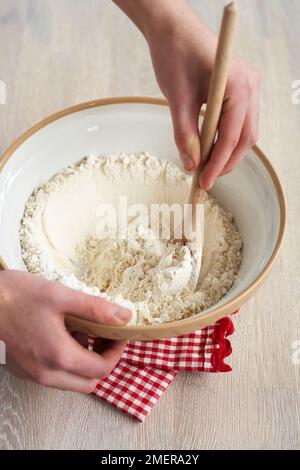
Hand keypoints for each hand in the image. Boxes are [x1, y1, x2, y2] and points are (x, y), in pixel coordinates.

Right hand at [0, 271, 130, 392]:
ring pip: (72, 382)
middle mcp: (46, 373)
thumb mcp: (60, 295)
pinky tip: (61, 336)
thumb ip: (95, 308)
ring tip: (81, 332)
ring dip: (84, 363)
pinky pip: (54, 376)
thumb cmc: (15, 297)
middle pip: (89, 382)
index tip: (117, 333)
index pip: (102, 368)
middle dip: (102, 361)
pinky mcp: (24, 370)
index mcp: (59, 356)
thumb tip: (124, 316)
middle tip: (102, 336)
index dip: (116, 352)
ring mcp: (33, 374)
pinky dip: (66, 363)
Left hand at [144, 2, 260, 188]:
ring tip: (206, 167)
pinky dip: (226, 137)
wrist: (172, 28)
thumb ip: (184, 134)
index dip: (218, 164)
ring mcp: (249, 86)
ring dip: (227, 151)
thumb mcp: (176, 99)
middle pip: (245, 138)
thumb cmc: (174, 55)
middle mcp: (251, 86)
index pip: (232, 136)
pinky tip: (210, 148)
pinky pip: (240, 120)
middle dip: (226, 162)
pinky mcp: (241, 87)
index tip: (203, 183)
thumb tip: (191, 166)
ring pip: (245, 131)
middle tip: (205, 180)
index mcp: (238, 86)